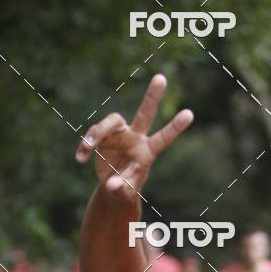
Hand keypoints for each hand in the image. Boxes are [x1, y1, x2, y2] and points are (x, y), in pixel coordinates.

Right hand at [75, 73, 193, 202]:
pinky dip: (85, 146)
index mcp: (147, 152)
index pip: (163, 138)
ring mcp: (119, 135)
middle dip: (152, 97)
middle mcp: (135, 138)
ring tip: (87, 148)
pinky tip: (80, 159)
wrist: (112, 188)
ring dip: (97, 133)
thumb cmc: (125, 189)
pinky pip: (92, 135)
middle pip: (145, 114)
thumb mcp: (125, 193)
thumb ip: (121, 188)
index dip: (175, 127)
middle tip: (162, 78)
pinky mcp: (103, 137)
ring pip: (111, 122)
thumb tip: (113, 184)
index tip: (190, 114)